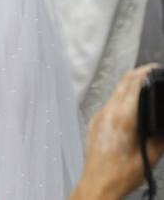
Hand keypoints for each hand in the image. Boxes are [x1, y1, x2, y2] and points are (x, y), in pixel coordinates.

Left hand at [72, 65, 163, 199]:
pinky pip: (110, 102)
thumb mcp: (151, 154)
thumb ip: (161, 135)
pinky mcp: (96, 121)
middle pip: (124, 82)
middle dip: (139, 74)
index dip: (147, 73)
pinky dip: (123, 97)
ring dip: (130, 85)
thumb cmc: (122, 173)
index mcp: (123, 117)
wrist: (98, 183)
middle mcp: (108, 112)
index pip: (135, 84)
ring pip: (116, 91)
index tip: (157, 69)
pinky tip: (132, 104)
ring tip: (146, 86)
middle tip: (153, 72)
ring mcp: (100, 115)